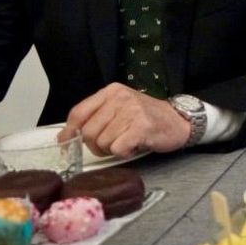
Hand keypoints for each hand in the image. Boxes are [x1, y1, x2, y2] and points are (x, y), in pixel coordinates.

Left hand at [60, 83, 189, 156]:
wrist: (179, 121)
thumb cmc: (147, 118)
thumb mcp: (120, 108)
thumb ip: (95, 117)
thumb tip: (66, 136)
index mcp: (111, 91)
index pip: (78, 112)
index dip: (69, 131)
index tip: (67, 142)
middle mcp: (120, 98)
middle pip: (88, 131)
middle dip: (95, 145)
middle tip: (111, 145)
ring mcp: (132, 111)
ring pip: (102, 142)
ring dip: (111, 149)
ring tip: (125, 143)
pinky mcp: (142, 127)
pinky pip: (118, 148)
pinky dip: (124, 153)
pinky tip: (133, 146)